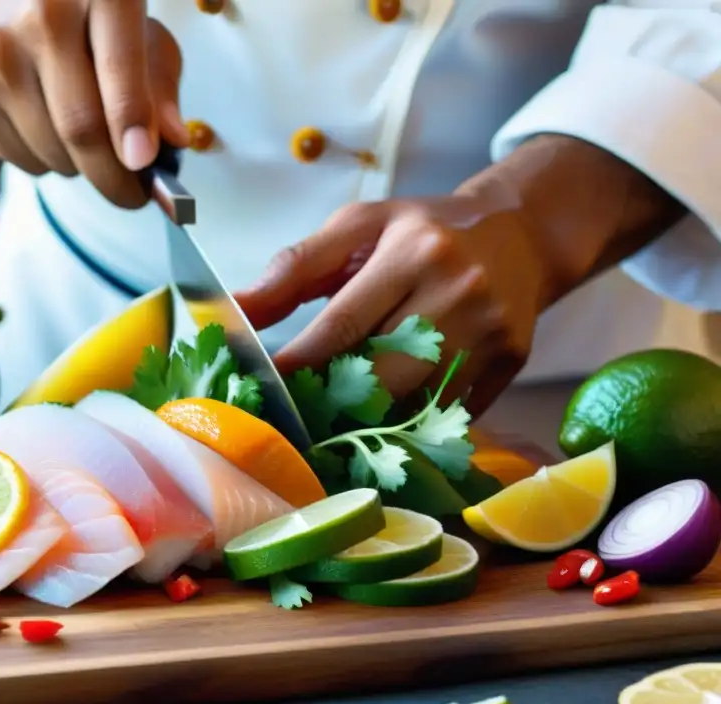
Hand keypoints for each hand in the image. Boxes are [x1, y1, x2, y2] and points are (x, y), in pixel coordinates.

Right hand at [0, 0, 189, 207]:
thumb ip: (160, 84)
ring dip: (80, 168)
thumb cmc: (82, 15)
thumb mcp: (138, 30)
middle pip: (80, 128)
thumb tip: (174, 141)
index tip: (145, 165)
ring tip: (84, 139)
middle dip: (116, 178)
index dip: (131, 122)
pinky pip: (20, 160)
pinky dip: (45, 161)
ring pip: (51, 155)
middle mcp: (37, 15)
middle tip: (135, 194)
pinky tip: (44, 123)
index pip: (118, 67)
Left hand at [235, 195, 551, 416]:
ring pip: (414, 402)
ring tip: (332, 423)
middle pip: (382, 374)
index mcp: (414, 251)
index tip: (263, 388)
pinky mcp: (511, 365)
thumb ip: (295, 267)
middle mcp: (458, 293)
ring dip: (368, 420)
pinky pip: (448, 413)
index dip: (298, 364)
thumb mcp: (358, 227)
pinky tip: (382, 423)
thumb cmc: (423, 230)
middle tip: (295, 417)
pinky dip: (411, 423)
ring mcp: (490, 334)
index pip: (343, 323)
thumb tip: (237, 308)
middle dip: (331, 401)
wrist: (519, 234)